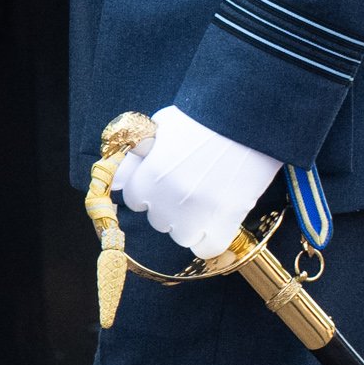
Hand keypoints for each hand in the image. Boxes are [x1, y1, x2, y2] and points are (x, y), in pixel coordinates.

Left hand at [111, 103, 280, 260]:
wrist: (246, 116)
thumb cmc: (204, 118)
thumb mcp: (160, 128)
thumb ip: (136, 158)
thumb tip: (117, 182)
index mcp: (150, 175)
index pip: (135, 199)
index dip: (151, 189)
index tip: (167, 178)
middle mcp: (169, 197)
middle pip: (158, 220)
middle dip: (170, 206)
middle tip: (192, 184)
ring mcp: (199, 211)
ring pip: (182, 236)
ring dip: (191, 223)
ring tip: (207, 198)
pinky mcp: (226, 218)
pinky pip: (208, 248)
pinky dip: (210, 239)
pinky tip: (217, 220)